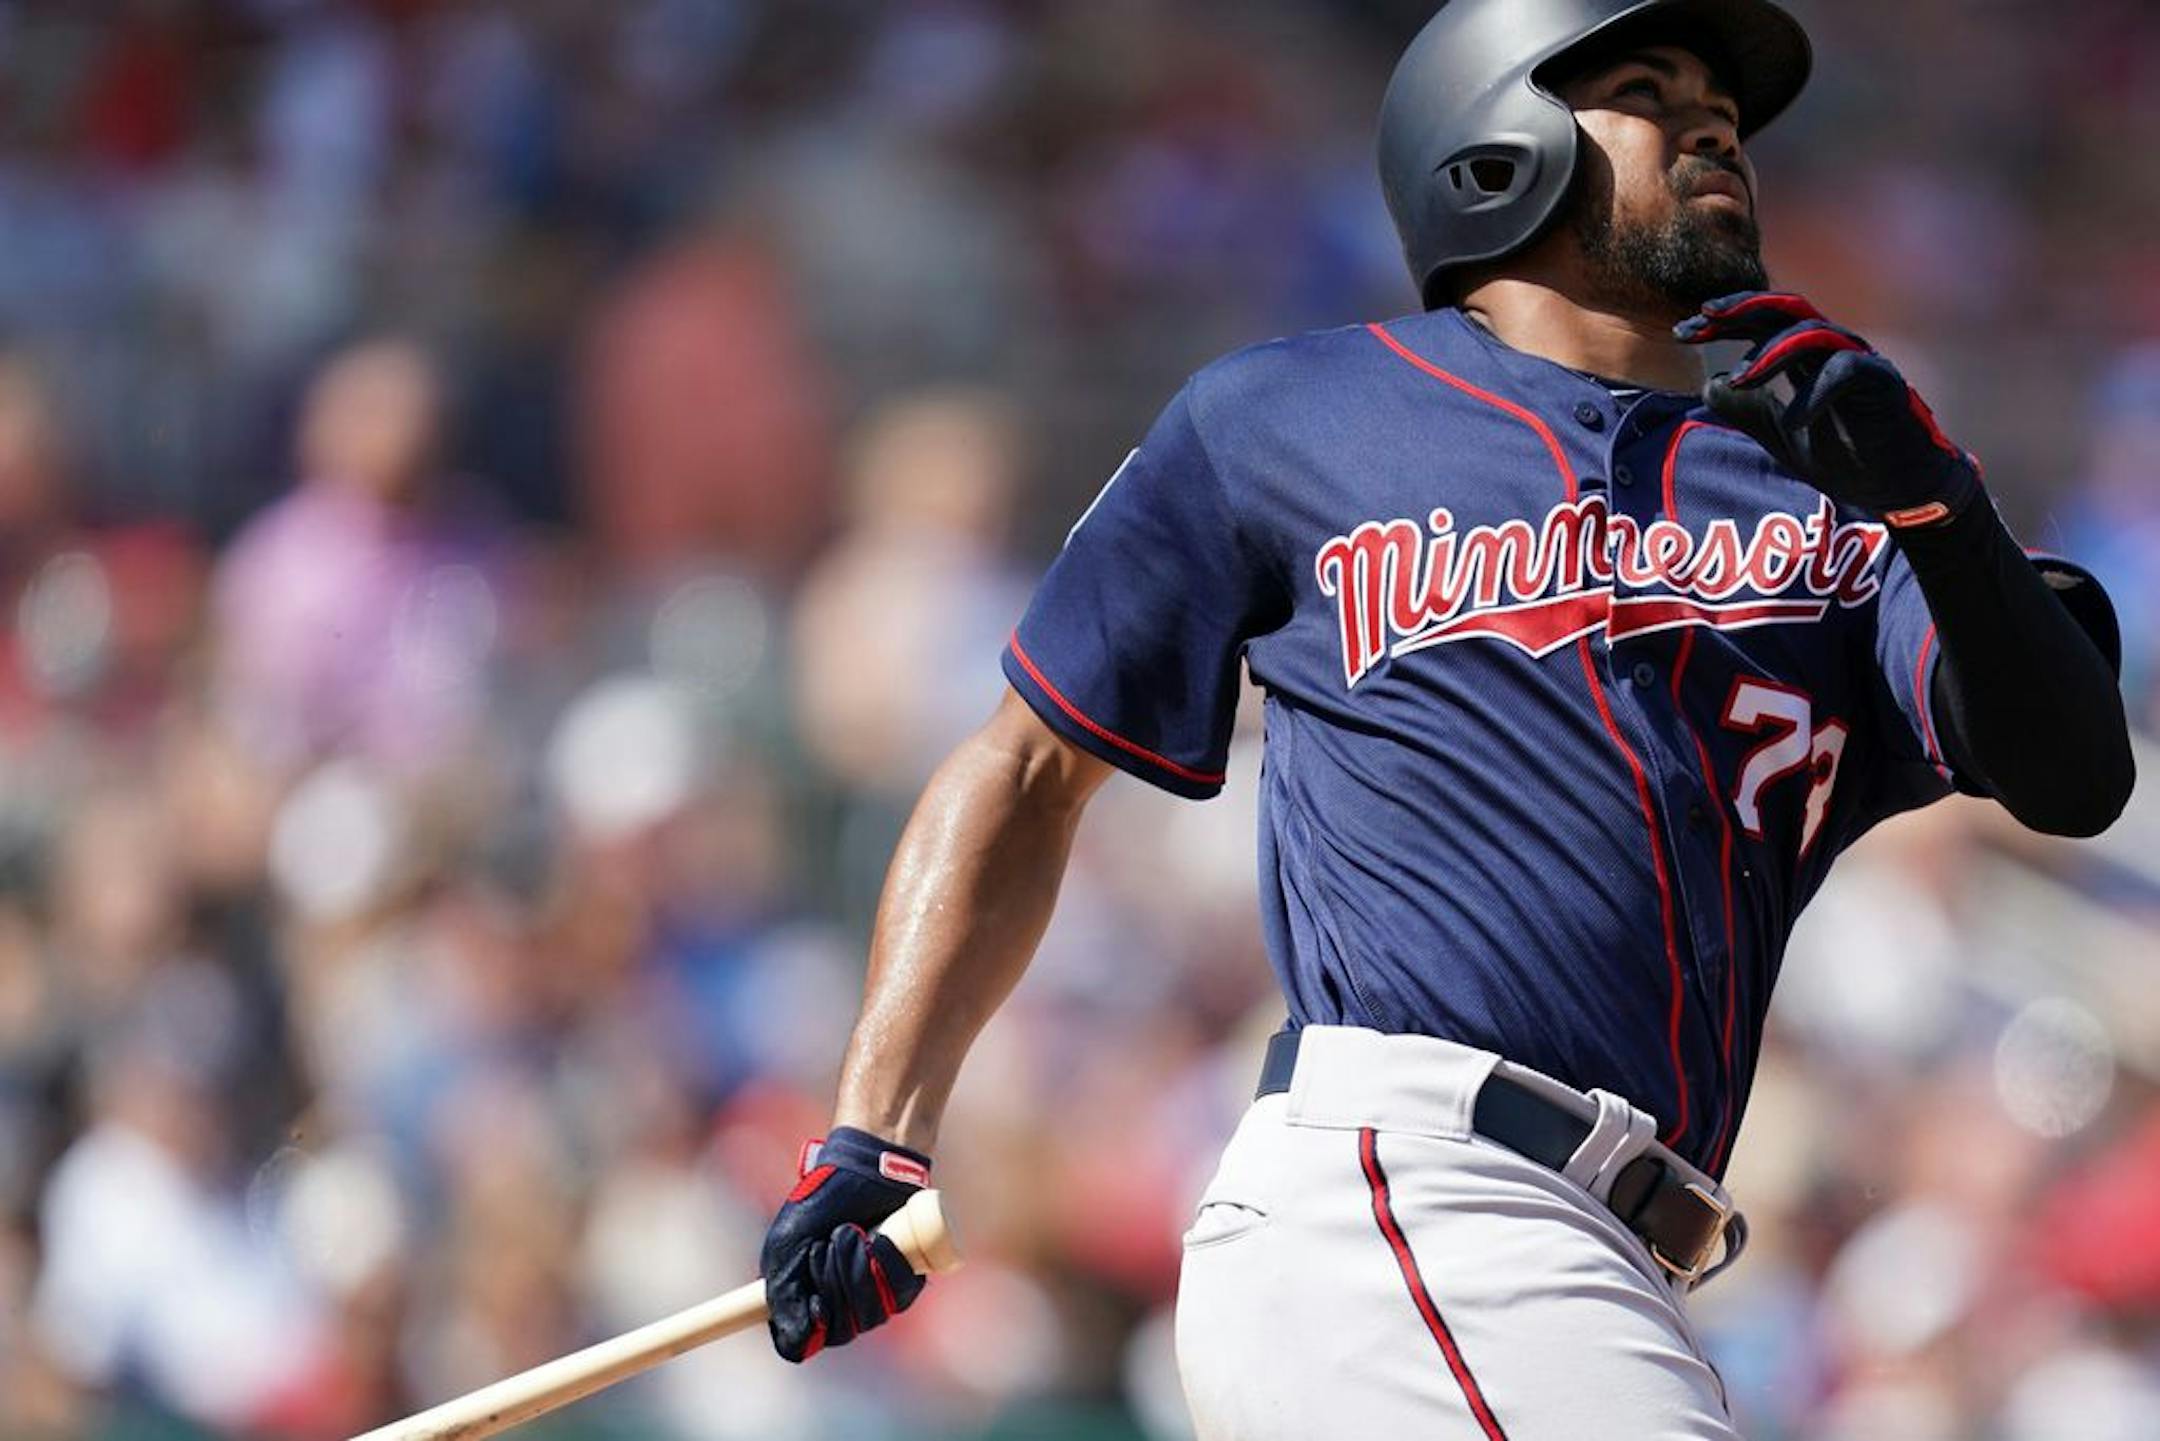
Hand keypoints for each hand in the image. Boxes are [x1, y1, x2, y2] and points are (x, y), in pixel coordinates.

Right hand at [760, 1127, 931, 1361]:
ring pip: (871, 1314)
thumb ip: (783, 1295)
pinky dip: (887, 1264)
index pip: (806, 1342)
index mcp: (806, 1300)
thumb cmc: (820, 1204)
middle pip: (841, 1330)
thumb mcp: (788, 1245)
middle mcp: (841, 1306)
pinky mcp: (904, 1281)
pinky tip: (880, 1238)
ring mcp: (875, 1295)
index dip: (812, 1327)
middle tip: (831, 1240)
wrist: (863, 1168)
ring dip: (858, 1270)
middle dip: (835, 1281)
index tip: (817, 1303)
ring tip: (852, 1232)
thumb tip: (795, 1346)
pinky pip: (900, 1292)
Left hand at [1676, 292, 1982, 530]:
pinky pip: (1847, 372)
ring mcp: (1860, 361)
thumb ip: (1746, 409)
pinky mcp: (1884, 384)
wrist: (1893, 488)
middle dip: (1742, 310)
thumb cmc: (1842, 455)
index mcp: (1807, 356)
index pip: (1761, 323)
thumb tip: (1708, 384)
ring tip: (1738, 379)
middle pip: (1786, 309)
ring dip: (1770, 353)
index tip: (1682, 332)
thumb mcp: (1778, 433)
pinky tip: (1791, 421)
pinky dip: (1814, 394)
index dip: (1722, 322)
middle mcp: (1833, 348)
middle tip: (1701, 318)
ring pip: (1813, 333)